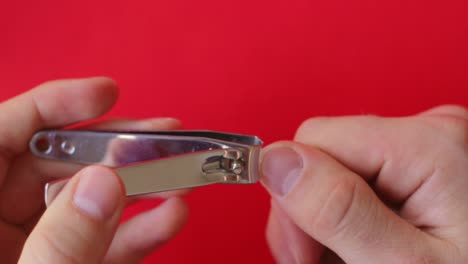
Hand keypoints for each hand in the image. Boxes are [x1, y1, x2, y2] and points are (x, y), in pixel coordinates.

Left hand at [0, 78, 187, 262]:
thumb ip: (60, 242)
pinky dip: (139, 230)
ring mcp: (40, 247)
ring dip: (140, 188)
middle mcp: (3, 224)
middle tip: (162, 138)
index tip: (108, 93)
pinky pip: (105, 242)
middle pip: (59, 164)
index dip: (54, 104)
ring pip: (89, 201)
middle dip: (116, 150)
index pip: (5, 135)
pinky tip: (171, 215)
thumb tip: (104, 184)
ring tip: (181, 173)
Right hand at [261, 105, 467, 262]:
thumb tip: (278, 161)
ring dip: (323, 218)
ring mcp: (423, 146)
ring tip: (344, 257)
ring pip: (331, 168)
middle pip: (321, 153)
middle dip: (306, 210)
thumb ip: (340, 209)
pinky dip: (344, 216)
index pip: (314, 140)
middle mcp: (428, 131)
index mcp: (429, 144)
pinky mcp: (416, 164)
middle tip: (319, 261)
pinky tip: (358, 243)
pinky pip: (354, 178)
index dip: (293, 196)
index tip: (303, 252)